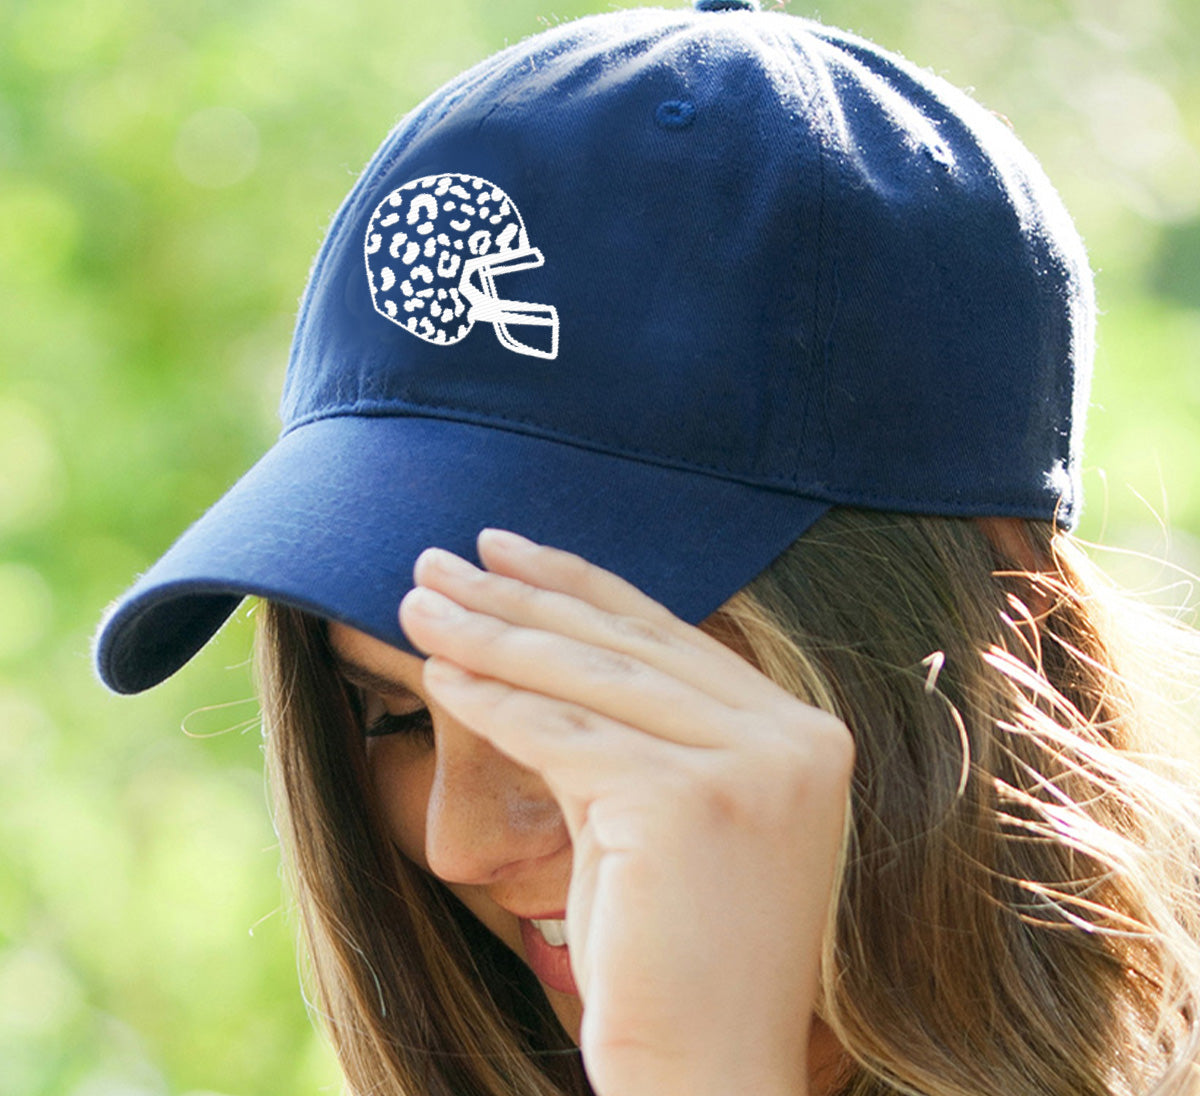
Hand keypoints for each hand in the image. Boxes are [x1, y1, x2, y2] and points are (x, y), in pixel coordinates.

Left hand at [399, 529, 854, 1095]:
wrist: (707, 1076)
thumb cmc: (673, 956)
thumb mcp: (665, 815)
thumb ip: (633, 728)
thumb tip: (538, 638)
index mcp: (802, 733)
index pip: (667, 635)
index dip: (579, 585)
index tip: (507, 550)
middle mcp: (794, 739)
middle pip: (623, 646)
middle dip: (518, 597)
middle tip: (439, 558)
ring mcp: (750, 768)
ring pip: (589, 682)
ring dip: (491, 635)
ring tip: (418, 601)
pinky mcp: (690, 804)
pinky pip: (564, 739)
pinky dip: (493, 703)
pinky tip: (439, 673)